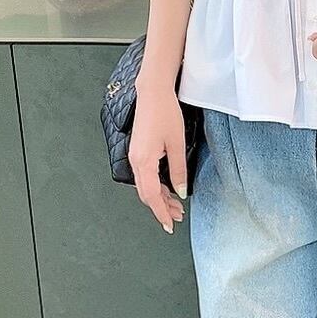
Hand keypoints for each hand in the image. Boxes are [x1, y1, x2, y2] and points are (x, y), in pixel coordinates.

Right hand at [129, 82, 187, 233]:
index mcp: (144, 161)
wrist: (153, 92)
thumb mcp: (177, 144)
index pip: (152, 196)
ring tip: (176, 205)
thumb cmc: (165, 112)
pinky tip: (167, 188)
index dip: (161, 213)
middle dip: (161, 208)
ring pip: (145, 186)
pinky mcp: (138, 151)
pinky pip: (145, 176)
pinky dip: (156, 186)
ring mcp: (135, 156)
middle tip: (177, 217)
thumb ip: (178, 171)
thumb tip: (180, 192)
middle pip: (146, 194)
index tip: (169, 225)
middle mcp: (136, 161)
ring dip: (160, 197)